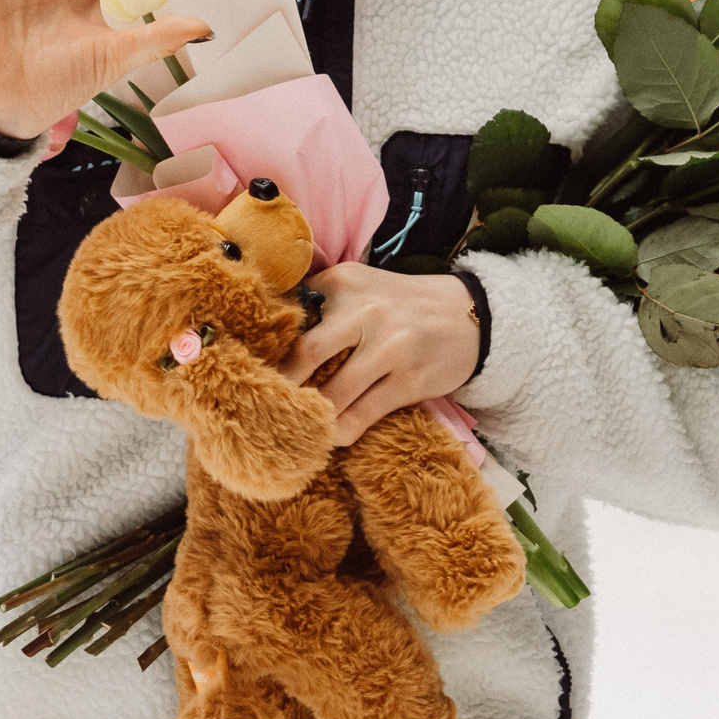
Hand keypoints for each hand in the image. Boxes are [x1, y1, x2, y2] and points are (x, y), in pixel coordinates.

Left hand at [277, 264, 480, 445]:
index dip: (269, 344)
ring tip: (297, 427)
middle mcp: (365, 310)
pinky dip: (343, 430)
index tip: (248, 366)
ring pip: (335, 393)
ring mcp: (391, 346)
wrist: (470, 315)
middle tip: (262, 404)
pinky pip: (364, 414)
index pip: (293, 314)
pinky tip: (333, 437)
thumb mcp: (361, 287)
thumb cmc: (401, 305)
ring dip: (313, 416)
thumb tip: (270, 339)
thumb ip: (321, 303)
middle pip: (306, 353)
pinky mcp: (410, 380)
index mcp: (344, 282)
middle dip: (281, 384)